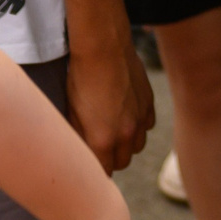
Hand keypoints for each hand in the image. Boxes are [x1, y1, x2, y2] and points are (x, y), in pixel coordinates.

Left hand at [65, 36, 155, 173]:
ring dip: (126, 144)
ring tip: (113, 129)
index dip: (95, 169)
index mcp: (103, 140)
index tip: (89, 163)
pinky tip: (126, 113)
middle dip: (111, 159)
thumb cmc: (81, 79)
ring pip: (137, 146)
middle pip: (122, 162)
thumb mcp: (71, 112)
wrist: (103, 47)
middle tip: (99, 146)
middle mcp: (126, 134)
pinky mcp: (149, 103)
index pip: (103, 172)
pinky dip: (138, 125)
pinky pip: (147, 126)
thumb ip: (79, 137)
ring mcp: (140, 119)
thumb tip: (80, 152)